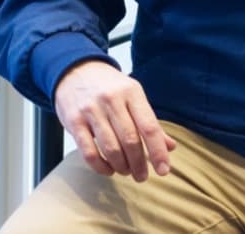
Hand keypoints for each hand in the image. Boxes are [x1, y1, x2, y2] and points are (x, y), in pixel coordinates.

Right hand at [54, 60, 175, 181]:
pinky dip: (101, 167)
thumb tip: (170, 147)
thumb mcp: (132, 95)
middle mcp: (111, 99)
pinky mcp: (74, 120)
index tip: (163, 170)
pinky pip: (89, 152)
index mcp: (130, 92)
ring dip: (122, 167)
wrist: (75, 69)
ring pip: (111, 148)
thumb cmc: (109, 87)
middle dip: (139, 164)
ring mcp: (90, 109)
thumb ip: (148, 120)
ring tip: (125, 170)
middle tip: (142, 176)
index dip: (158, 152)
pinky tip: (108, 169)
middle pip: (130, 140)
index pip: (149, 127)